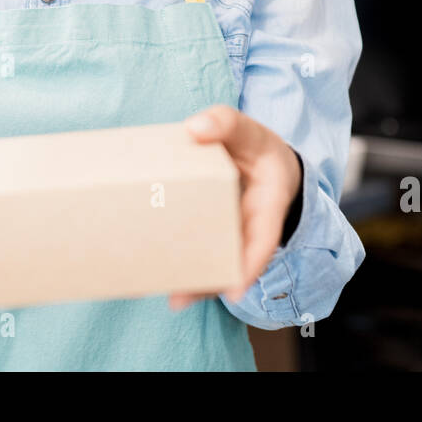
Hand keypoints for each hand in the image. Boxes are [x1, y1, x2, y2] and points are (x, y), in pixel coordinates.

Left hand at [168, 105, 302, 312]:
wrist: (260, 159)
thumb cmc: (255, 147)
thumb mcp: (248, 130)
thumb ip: (225, 123)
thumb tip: (194, 128)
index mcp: (268, 204)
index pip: (264, 238)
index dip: (251, 264)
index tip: (235, 288)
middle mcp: (250, 226)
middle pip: (234, 260)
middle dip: (210, 283)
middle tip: (180, 298)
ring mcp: (230, 233)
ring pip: (215, 262)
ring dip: (193, 282)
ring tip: (168, 297)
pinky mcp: (208, 231)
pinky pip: (198, 249)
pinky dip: (181, 261)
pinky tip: (154, 276)